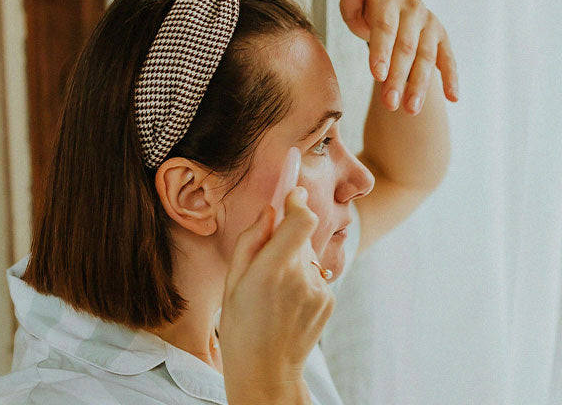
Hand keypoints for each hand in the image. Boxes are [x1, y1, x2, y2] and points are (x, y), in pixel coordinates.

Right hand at [219, 187, 332, 404]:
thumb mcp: (232, 281)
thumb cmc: (240, 326)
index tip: (293, 191)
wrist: (266, 370)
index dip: (298, 201)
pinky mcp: (329, 300)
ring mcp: (318, 290)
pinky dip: (301, 282)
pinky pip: (314, 277)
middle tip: (266, 260)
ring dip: (293, 263)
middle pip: (302, 236)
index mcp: (272, 270)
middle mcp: (300, 277)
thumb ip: (252, 240)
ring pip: (307, 257)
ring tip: (273, 294)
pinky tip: (286, 305)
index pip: (301, 220)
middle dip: (286, 238)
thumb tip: (270, 210)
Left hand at [332, 0, 458, 114]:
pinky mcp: (443, 38)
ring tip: (410, 110)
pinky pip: (449, 60)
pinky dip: (451, 79)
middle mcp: (414, 8)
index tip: (375, 75)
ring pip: (427, 58)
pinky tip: (453, 98)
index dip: (381, 51)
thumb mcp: (353, 6)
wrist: (392, 16)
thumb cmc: (366, 15)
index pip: (385, 28)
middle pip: (406, 48)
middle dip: (398, 78)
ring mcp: (431, 23)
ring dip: (419, 86)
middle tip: (390, 105)